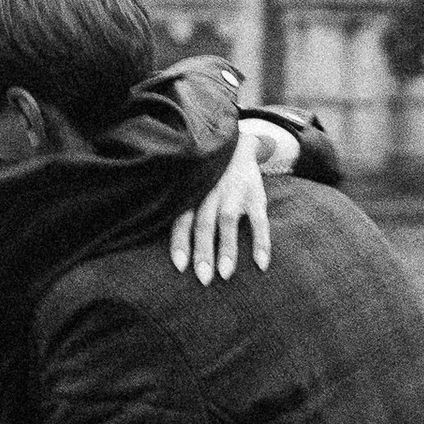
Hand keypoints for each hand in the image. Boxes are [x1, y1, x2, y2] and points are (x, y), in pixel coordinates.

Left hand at [170, 121, 290, 283]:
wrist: (237, 144)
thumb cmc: (206, 175)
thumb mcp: (192, 184)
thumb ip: (181, 209)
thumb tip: (162, 242)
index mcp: (193, 192)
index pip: (182, 219)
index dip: (180, 243)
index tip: (180, 266)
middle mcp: (211, 193)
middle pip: (204, 224)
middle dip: (203, 252)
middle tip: (202, 278)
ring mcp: (234, 193)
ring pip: (228, 222)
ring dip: (227, 249)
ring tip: (225, 274)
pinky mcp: (256, 195)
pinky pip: (259, 221)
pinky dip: (261, 243)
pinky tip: (261, 264)